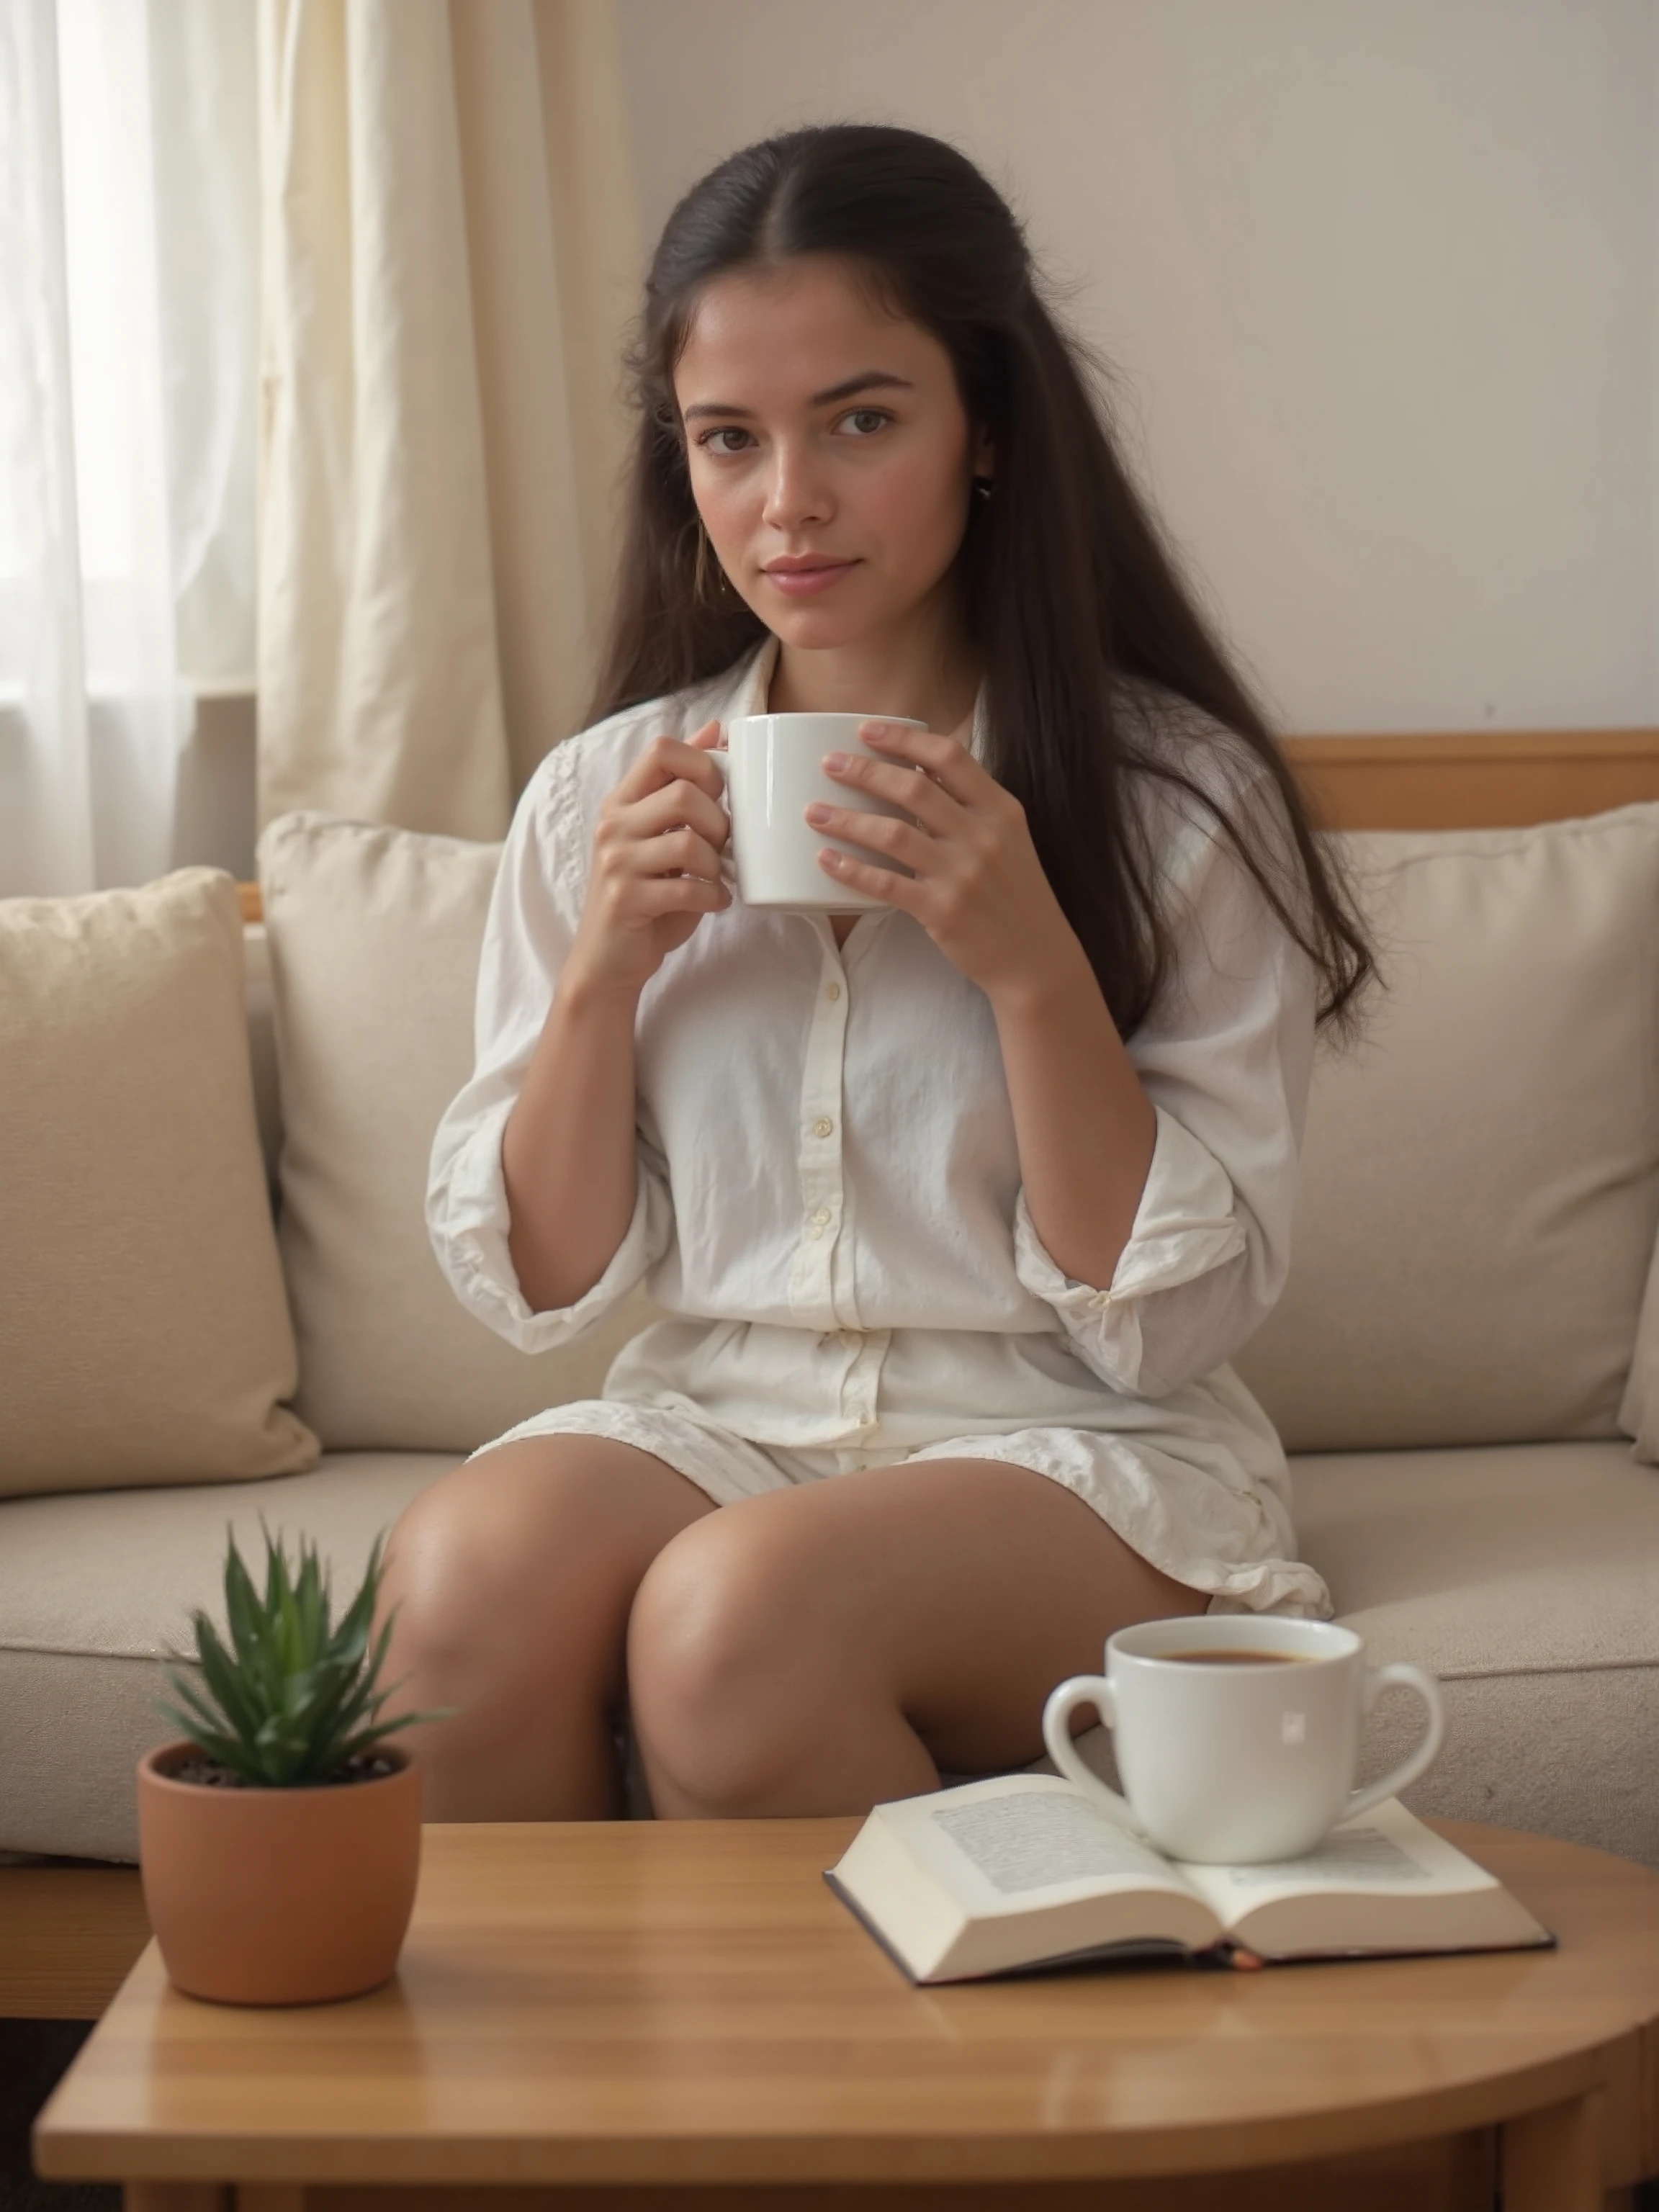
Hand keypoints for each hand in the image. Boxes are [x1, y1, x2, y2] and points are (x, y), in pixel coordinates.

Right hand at [566, 720, 730, 998]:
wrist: (608, 960)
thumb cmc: (645, 894)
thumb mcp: (662, 834)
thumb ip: (682, 785)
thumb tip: (717, 728)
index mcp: (622, 802)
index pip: (662, 750)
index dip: (703, 764)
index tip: (718, 795)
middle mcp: (612, 825)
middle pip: (682, 793)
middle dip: (719, 821)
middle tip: (724, 846)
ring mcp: (615, 862)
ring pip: (688, 842)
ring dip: (717, 863)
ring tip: (717, 877)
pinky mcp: (625, 899)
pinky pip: (686, 888)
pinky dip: (713, 897)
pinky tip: (715, 901)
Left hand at [805, 716, 1082, 1003]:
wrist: (1036, 958)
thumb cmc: (1014, 895)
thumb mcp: (1007, 838)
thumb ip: (968, 806)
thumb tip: (915, 772)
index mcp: (1000, 809)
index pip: (949, 757)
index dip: (904, 739)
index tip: (867, 730)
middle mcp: (983, 836)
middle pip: (913, 788)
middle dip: (864, 771)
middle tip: (829, 764)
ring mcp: (962, 874)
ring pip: (893, 833)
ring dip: (847, 819)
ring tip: (813, 812)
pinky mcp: (942, 911)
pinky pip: (886, 884)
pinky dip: (852, 869)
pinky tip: (826, 859)